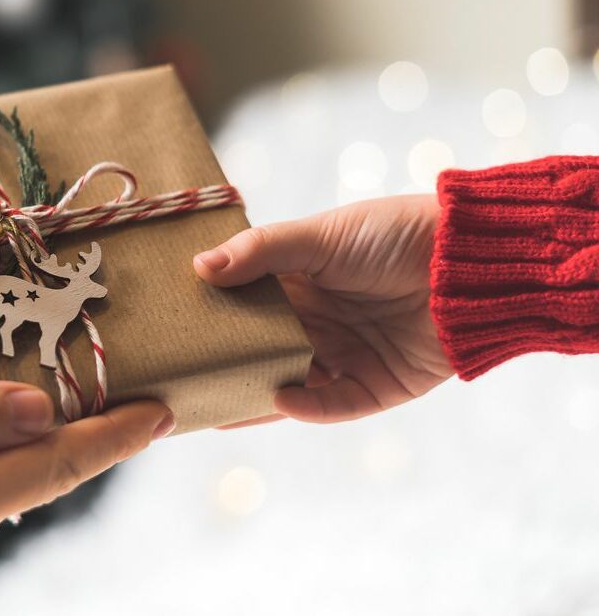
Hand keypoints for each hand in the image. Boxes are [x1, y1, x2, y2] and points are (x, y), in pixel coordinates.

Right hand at [193, 195, 451, 423]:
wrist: (470, 259)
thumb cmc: (394, 234)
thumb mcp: (320, 235)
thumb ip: (260, 251)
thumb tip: (198, 267)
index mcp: (297, 285)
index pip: (241, 309)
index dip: (209, 321)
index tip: (170, 332)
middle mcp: (316, 324)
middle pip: (259, 354)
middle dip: (224, 369)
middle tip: (180, 382)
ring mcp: (345, 357)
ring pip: (289, 385)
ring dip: (256, 396)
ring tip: (217, 405)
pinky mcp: (377, 387)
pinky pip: (334, 405)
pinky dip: (308, 407)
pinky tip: (282, 400)